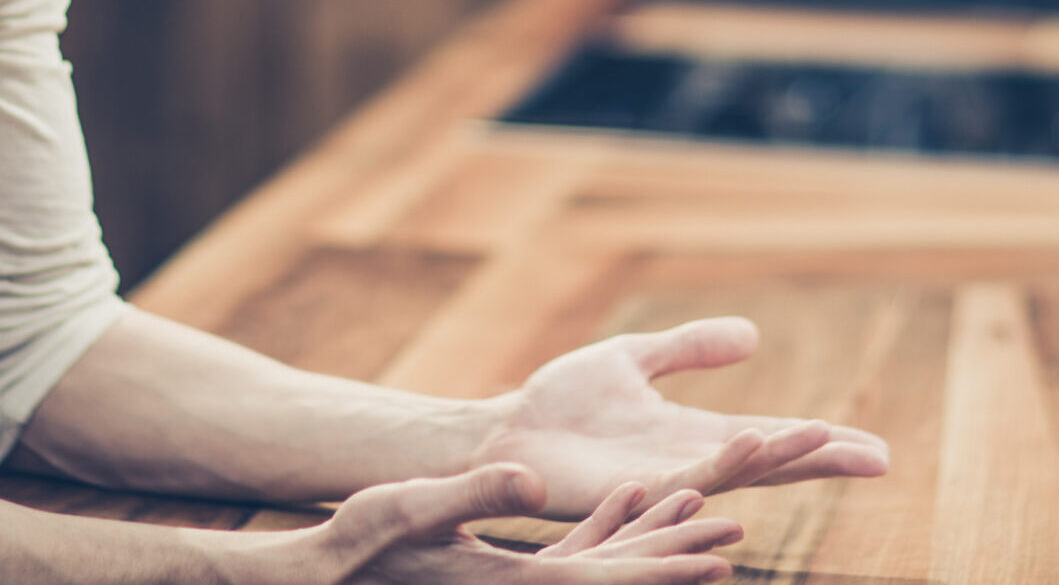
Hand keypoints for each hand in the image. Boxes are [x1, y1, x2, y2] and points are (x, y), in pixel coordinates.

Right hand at [253, 465, 739, 583]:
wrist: (320, 578)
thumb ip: (475, 493)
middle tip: (737, 534)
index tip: (720, 559)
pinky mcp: (504, 572)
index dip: (665, 570)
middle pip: (620, 575)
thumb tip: (533, 482)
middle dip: (679, 555)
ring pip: (604, 561)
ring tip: (704, 511)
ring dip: (652, 537)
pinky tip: (632, 495)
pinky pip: (572, 552)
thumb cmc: (356, 547)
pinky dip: (607, 526)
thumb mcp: (410, 511)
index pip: (606, 580)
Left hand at [473, 317, 889, 518]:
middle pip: (770, 463)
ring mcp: (663, 479)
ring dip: (783, 458)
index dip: (818, 443)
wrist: (506, 430)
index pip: (769, 440)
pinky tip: (757, 443)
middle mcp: (688, 463)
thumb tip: (753, 335)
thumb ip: (690, 348)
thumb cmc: (562, 403)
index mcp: (693, 435)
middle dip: (820, 460)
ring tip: (829, 441)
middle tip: (877, 460)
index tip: (871, 446)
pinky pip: (687, 476)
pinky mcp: (631, 486)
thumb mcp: (636, 359)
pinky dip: (725, 463)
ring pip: (737, 471)